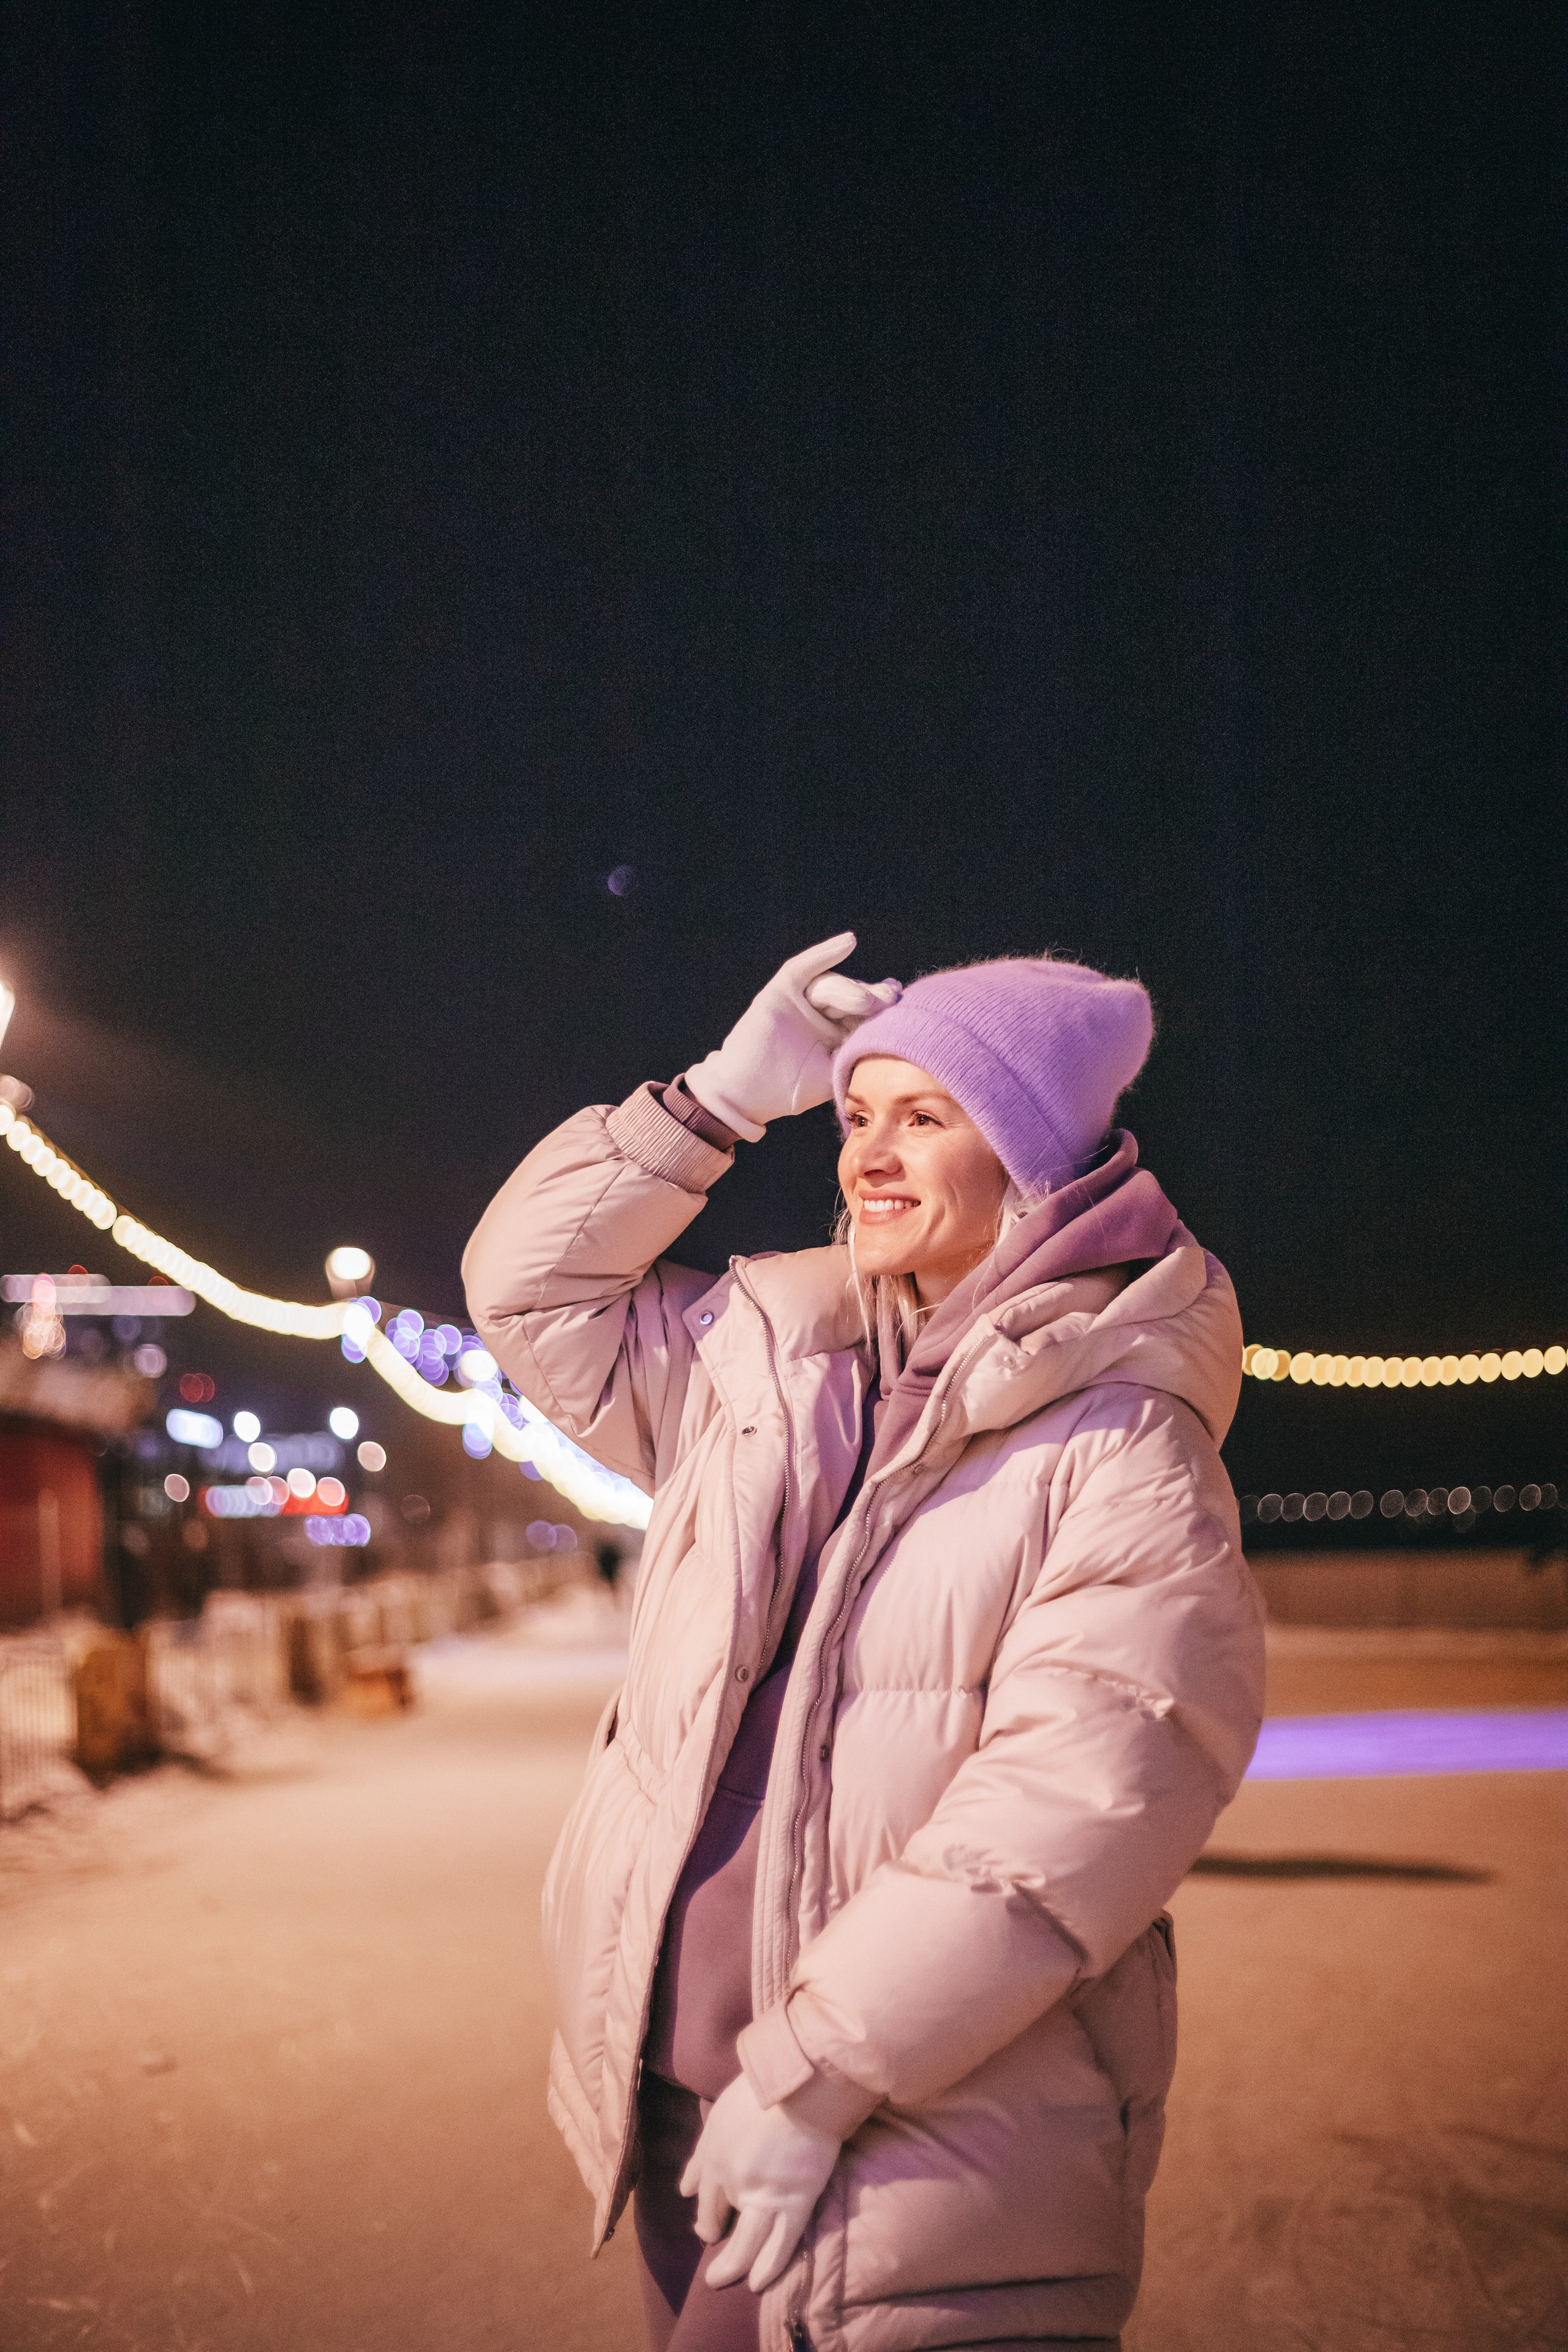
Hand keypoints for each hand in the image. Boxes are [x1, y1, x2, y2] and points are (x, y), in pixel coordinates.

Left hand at [679, 2071, 840, 2293]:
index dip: (705, 2216)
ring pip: (746, 2243)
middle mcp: (733, 2183)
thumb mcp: (718, 2117)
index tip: (707, 2228)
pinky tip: (758, 2282)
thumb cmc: (759, 2091)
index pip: (704, 2198)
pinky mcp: (796, 2201)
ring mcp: (764, 2196)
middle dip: (713, 2244)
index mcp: (714, 2158)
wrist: (801, 2084)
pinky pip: (781, 2243)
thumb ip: (701, 2156)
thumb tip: (683, 2190)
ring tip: (725, 2281)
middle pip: (718, 2223)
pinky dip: (769, 2266)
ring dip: (733, 2267)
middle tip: (713, 2272)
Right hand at [685, 933, 900, 1139]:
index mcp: (836, 1034)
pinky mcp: (782, 991)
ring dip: (851, 989)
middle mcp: (820, 1015)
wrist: (747, 1094)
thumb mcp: (833, 1076)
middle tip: (890, 999)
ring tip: (866, 1002)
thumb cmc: (788, 1092)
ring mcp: (801, 1002)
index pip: (865, 1014)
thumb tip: (895, 1047)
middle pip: (852, 995)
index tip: (903, 1002)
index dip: (884, 1007)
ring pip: (832, 983)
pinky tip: (849, 942)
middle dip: (872, 996)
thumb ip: (857, 1059)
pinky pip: (805, 967)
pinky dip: (826, 953)